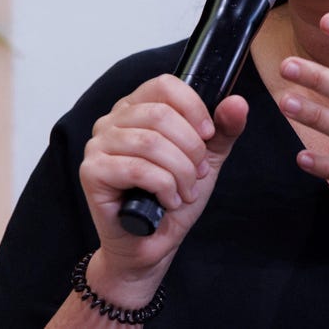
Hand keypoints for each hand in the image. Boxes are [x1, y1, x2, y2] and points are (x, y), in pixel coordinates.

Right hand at [78, 74, 246, 293]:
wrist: (151, 243)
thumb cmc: (172, 197)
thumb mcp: (206, 158)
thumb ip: (223, 129)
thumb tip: (237, 103)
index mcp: (137, 108)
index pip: (165, 85)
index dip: (194, 109)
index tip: (208, 135)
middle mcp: (112, 121)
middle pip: (161, 115)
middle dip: (191, 150)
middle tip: (197, 174)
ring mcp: (98, 145)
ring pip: (151, 143)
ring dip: (180, 172)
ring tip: (185, 191)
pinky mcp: (92, 172)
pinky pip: (137, 169)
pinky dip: (163, 187)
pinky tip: (168, 201)